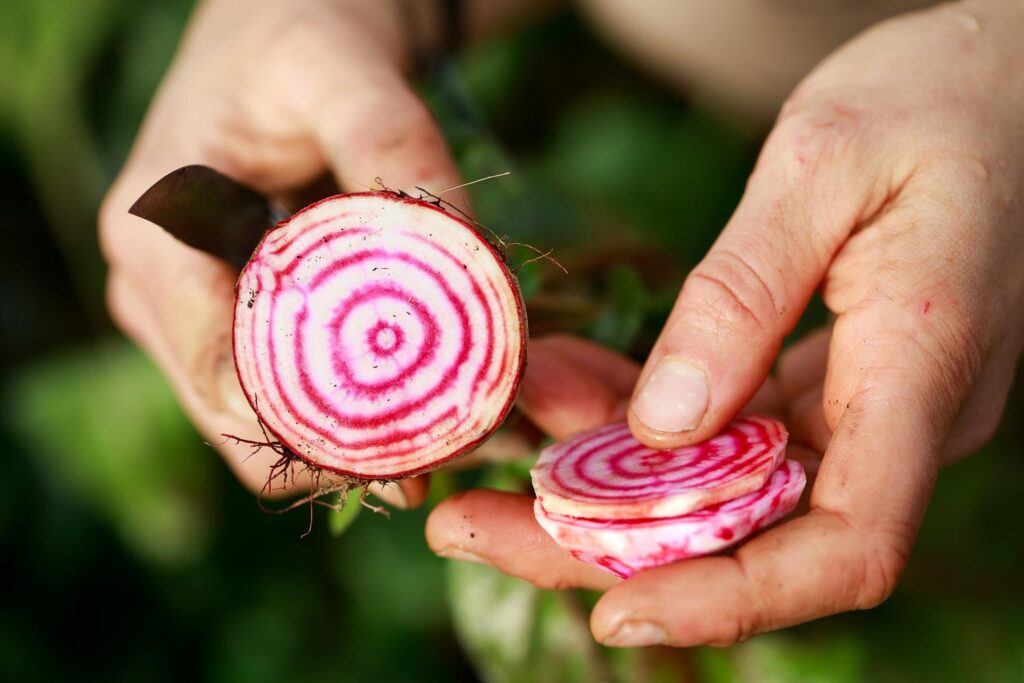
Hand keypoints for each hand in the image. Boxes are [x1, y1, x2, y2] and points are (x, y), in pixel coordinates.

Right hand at [100, 0, 462, 502]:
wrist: (281, 41)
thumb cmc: (297, 45)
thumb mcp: (346, 77)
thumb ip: (396, 153)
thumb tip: (465, 251)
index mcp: (157, 242)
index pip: (218, 374)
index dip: (312, 431)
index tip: (418, 447)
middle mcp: (156, 296)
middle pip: (241, 424)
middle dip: (346, 451)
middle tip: (460, 446)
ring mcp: (187, 321)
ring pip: (263, 430)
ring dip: (354, 444)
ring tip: (457, 428)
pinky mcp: (226, 328)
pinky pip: (281, 403)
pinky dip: (348, 418)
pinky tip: (426, 403)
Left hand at [428, 0, 1023, 645]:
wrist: (1007, 76)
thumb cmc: (942, 96)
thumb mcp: (824, 163)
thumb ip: (745, 295)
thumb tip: (664, 423)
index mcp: (919, 369)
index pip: (843, 544)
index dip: (732, 598)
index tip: (615, 612)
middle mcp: (899, 415)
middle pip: (752, 532)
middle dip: (605, 543)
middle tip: (470, 522)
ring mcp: (867, 404)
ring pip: (726, 485)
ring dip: (606, 475)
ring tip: (502, 435)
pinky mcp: (836, 381)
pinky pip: (731, 427)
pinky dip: (643, 416)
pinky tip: (568, 381)